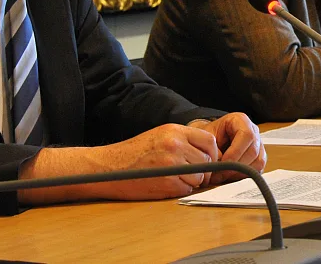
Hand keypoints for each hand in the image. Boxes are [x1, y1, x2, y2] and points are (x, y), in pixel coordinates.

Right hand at [75, 124, 219, 200]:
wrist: (109, 167)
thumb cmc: (133, 153)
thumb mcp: (159, 135)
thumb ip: (182, 140)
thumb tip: (206, 153)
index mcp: (174, 131)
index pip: (209, 141)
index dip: (211, 153)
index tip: (206, 160)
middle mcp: (175, 145)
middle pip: (207, 161)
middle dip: (202, 170)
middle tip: (188, 172)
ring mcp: (172, 164)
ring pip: (199, 177)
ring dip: (191, 181)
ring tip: (173, 177)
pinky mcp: (167, 182)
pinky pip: (186, 189)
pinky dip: (180, 189)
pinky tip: (165, 183)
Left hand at [194, 112, 266, 183]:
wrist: (210, 139)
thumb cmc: (209, 135)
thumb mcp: (207, 136)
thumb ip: (212, 147)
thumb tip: (219, 162)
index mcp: (241, 121)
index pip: (247, 135)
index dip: (236, 151)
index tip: (223, 162)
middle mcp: (253, 131)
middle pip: (253, 151)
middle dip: (236, 165)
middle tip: (220, 173)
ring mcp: (258, 145)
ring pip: (258, 162)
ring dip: (240, 172)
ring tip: (223, 175)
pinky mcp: (259, 158)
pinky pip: (258, 170)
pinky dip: (244, 176)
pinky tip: (231, 175)